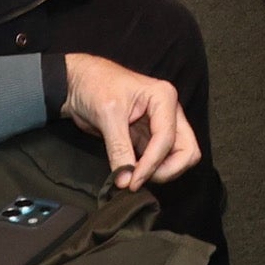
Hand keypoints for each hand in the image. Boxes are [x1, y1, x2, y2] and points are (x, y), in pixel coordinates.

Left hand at [61, 51, 202, 190]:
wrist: (77, 83)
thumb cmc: (94, 85)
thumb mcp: (107, 115)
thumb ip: (119, 149)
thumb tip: (125, 180)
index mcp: (163, 98)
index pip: (167, 139)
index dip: (151, 164)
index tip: (132, 181)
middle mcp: (168, 111)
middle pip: (186, 150)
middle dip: (168, 170)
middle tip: (140, 180)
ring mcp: (159, 125)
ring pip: (177, 158)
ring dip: (160, 173)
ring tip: (133, 179)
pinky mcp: (147, 137)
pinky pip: (158, 159)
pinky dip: (149, 171)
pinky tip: (131, 175)